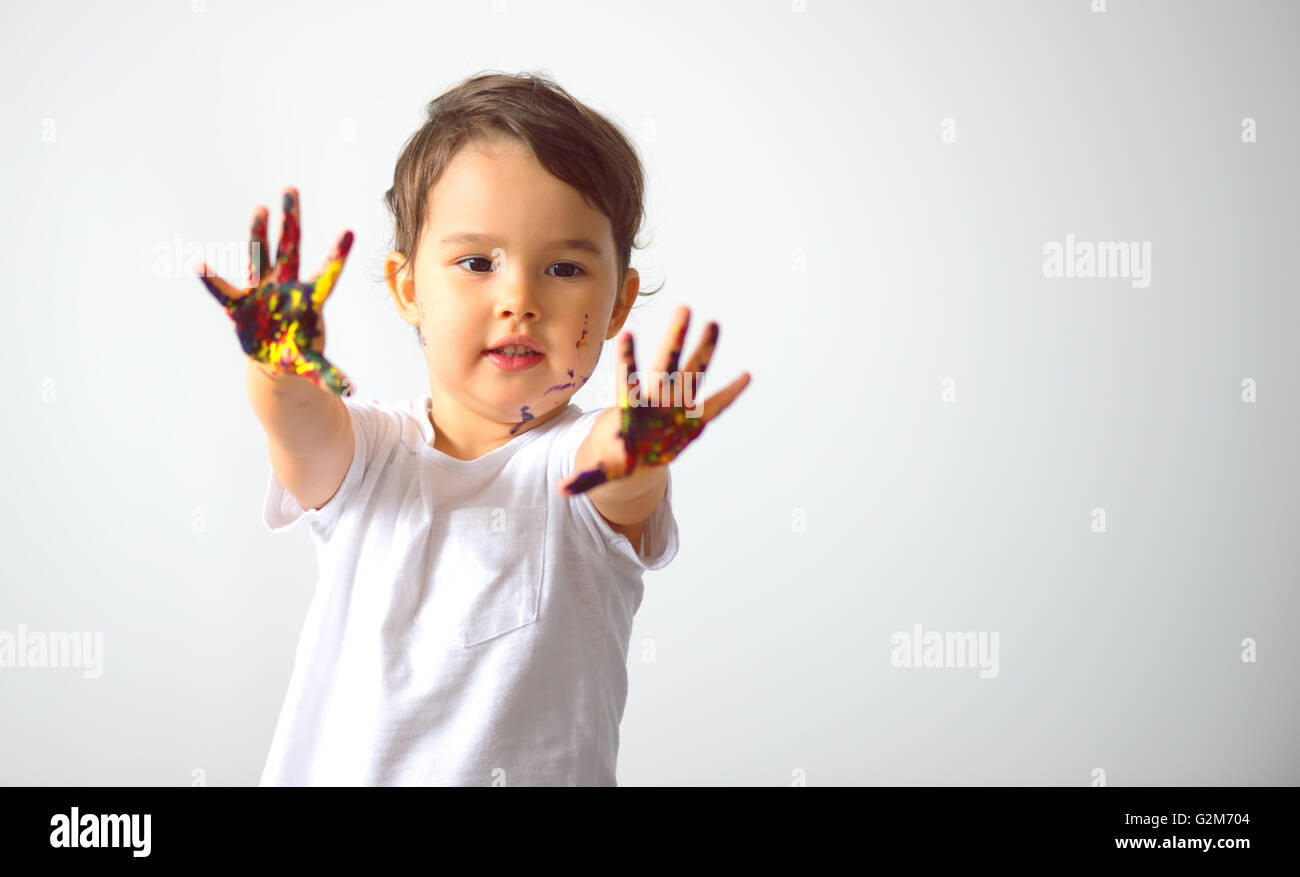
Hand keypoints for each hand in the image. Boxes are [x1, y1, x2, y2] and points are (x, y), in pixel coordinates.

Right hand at [196, 187, 354, 396]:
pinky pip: (224, 290)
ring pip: (260, 256)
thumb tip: (350, 390)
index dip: (337, 256)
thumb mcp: (314, 367)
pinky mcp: (241, 304)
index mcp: (310, 300)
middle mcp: (286, 288)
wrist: (274, 359)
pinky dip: (212, 281)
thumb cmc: (298, 354)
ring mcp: (263, 291)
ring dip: (258, 232)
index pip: (327, 274)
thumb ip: (329, 376)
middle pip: (289, 249)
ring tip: (260, 208)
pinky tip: (198, 266)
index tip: (350, 232)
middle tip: (291, 190)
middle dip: (290, 221)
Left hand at [559, 305, 750, 495]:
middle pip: (667, 365)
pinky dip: (729, 394)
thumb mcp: (600, 471)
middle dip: (675, 338)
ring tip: (714, 324)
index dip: (627, 360)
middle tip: (684, 308)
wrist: (631, 460)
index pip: (629, 380)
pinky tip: (745, 377)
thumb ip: (585, 477)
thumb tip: (560, 490)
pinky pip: (714, 407)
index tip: (627, 333)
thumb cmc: (615, 460)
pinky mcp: (692, 421)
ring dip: (704, 351)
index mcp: (632, 410)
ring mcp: (676, 407)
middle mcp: (656, 401)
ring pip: (692, 375)